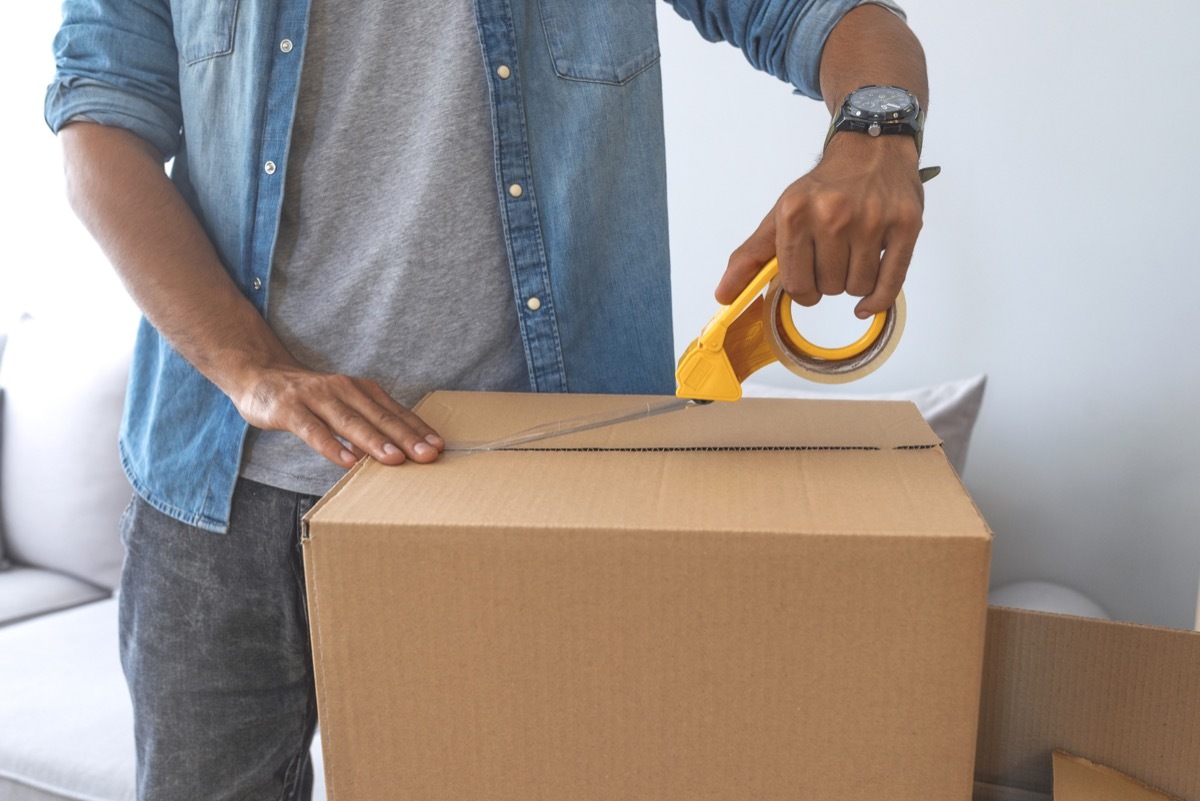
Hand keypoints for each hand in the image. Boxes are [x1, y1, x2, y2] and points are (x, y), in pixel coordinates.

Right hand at [232, 363, 444, 468]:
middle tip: (429, 455)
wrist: (260, 375)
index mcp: (361, 390)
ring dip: (374, 441)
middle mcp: (343, 390)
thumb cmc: (311, 397)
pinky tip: (348, 462)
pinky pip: (314, 431)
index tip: (439, 446)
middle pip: (379, 416)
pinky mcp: (290, 410)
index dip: (417, 429)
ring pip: (350, 422)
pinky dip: (332, 446)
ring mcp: (316, 398)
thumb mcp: (344, 404)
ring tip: (395, 459)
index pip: (395, 412)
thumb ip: (368, 423)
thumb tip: (400, 450)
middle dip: (406, 437)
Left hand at [716, 133, 923, 318]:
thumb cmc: (825, 188)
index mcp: (796, 213)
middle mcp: (833, 214)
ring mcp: (873, 219)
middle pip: (828, 288)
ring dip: (853, 283)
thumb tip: (723, 296)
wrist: (871, 148)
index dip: (801, 289)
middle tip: (833, 257)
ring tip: (853, 256)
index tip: (807, 277)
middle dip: (828, 281)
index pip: (796, 284)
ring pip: (858, 288)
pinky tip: (867, 301)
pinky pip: (890, 284)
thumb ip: (751, 256)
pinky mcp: (906, 224)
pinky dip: (877, 300)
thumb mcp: (781, 214)